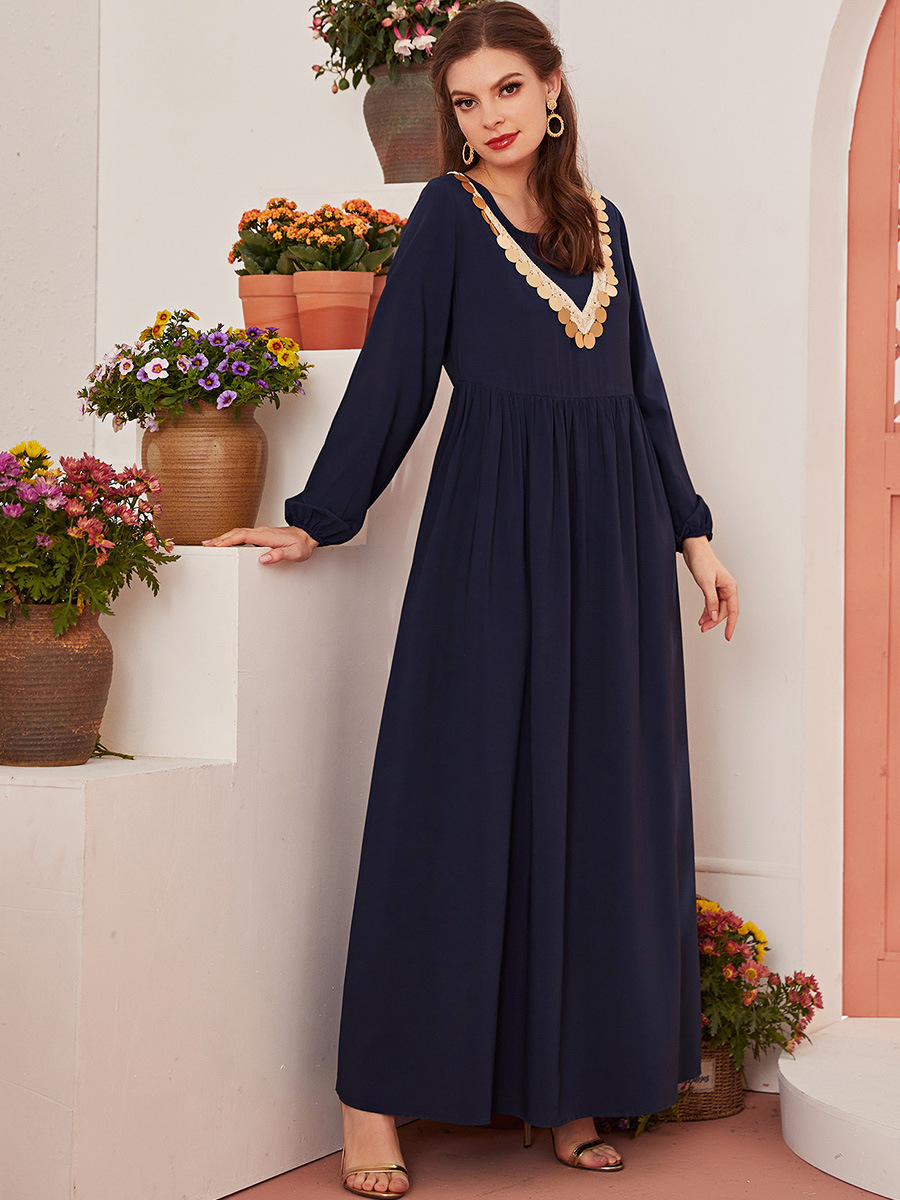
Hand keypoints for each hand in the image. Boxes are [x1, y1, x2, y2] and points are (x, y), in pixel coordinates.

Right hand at [201, 524, 318, 564]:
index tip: (217, 545)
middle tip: (206, 544)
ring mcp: (260, 532)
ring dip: (224, 537)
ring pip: (238, 533)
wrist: (308, 534)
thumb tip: (264, 558)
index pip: (243, 536)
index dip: (228, 540)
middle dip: (220, 538)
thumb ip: (279, 555)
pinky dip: (232, 537)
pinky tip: (227, 541)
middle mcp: (261, 532)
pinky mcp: (261, 535)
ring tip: (210, 543)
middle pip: (236, 533)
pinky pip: (243, 534)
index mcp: (266, 536)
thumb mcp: (294, 553)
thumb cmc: (302, 544)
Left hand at [681, 536, 737, 639]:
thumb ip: (710, 601)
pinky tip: (702, 617)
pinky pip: (711, 604)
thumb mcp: (706, 583)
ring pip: (717, 609)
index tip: (728, 636)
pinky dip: (707, 611)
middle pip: (724, 611)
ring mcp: (719, 589)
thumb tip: (713, 616)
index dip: (730, 625)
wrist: (694, 550)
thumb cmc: (702, 561)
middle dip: (714, 622)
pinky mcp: (711, 588)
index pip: (733, 611)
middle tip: (704, 629)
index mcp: (730, 587)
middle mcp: (727, 589)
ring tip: (701, 625)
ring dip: (710, 617)